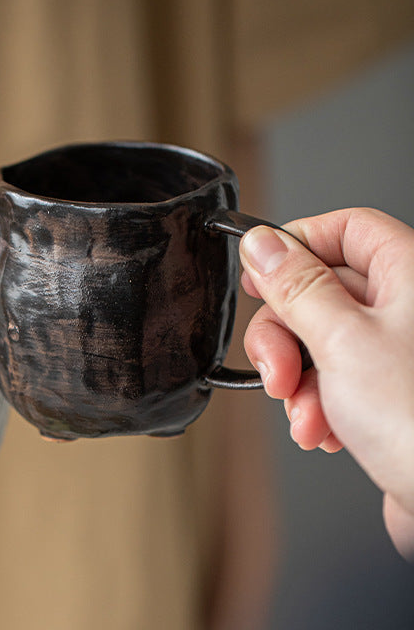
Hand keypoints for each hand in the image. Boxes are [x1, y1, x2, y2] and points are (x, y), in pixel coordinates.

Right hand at [239, 208, 413, 561]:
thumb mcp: (341, 341)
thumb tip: (263, 245)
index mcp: (409, 275)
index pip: (345, 228)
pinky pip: (334, 378)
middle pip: (321, 288)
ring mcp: (397, 352)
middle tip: (278, 363)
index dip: (296, 244)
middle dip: (286, 332)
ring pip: (320, 338)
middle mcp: (406, 308)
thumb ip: (296, 286)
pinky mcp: (387, 393)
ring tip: (304, 411)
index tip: (259, 272)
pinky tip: (322, 429)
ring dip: (297, 377)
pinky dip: (316, 402)